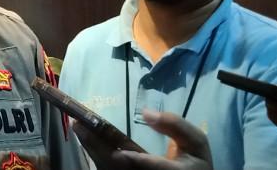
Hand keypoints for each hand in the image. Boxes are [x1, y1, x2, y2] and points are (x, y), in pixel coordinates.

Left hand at [74, 110, 211, 169]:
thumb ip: (176, 126)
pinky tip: (88, 139)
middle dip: (99, 148)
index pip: (152, 168)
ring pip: (109, 169)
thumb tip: (147, 113)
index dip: (137, 161)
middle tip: (81, 125)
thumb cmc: (193, 163)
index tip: (121, 153)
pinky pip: (107, 169)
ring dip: (93, 149)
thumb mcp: (196, 143)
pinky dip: (96, 155)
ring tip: (80, 128)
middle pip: (121, 168)